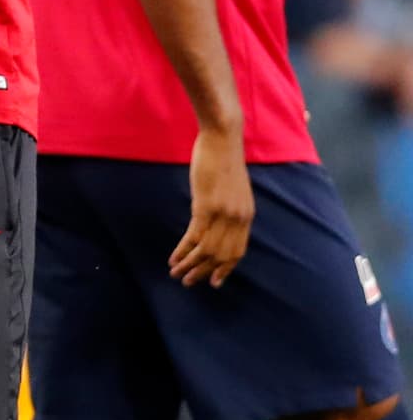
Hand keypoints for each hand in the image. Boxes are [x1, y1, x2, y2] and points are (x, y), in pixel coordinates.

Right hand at [170, 127, 254, 287]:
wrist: (222, 137)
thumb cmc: (224, 158)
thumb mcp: (232, 187)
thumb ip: (228, 206)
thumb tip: (216, 222)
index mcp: (246, 214)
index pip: (237, 250)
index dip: (225, 269)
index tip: (214, 281)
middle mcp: (238, 218)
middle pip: (221, 255)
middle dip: (203, 272)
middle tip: (189, 283)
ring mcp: (223, 213)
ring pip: (206, 250)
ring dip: (190, 266)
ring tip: (177, 274)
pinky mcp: (206, 206)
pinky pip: (194, 237)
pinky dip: (183, 251)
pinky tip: (173, 258)